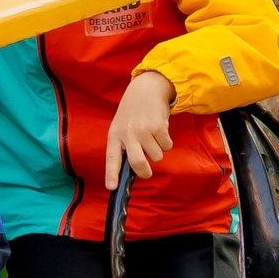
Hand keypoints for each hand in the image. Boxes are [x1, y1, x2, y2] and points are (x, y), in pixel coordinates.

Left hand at [104, 69, 176, 187]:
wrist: (146, 89)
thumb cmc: (132, 113)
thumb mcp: (120, 126)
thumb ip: (123, 146)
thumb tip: (130, 170)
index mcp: (114, 135)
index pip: (111, 158)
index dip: (111, 174)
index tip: (112, 187)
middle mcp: (127, 133)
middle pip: (137, 163)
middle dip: (144, 172)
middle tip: (146, 172)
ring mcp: (143, 130)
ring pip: (157, 156)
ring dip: (158, 151)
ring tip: (152, 136)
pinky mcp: (158, 127)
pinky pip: (167, 146)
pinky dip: (166, 142)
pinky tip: (159, 129)